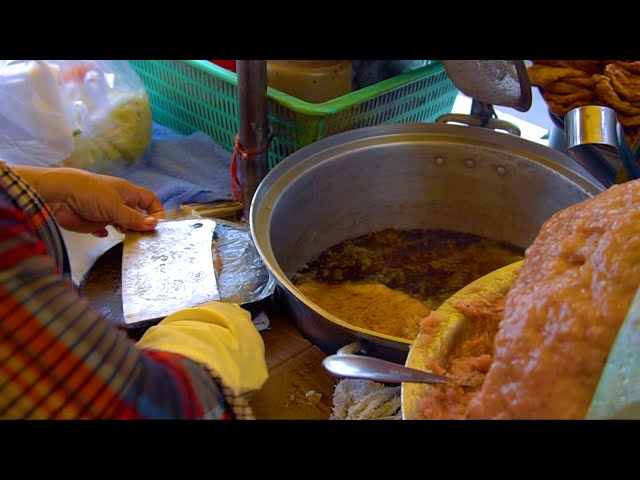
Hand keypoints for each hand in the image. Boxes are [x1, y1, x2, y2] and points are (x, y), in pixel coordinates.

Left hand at [13, 166, 163, 233]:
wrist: (58, 195)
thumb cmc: (89, 193)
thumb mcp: (115, 206)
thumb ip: (134, 218)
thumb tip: (154, 224)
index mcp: (127, 192)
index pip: (149, 200)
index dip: (156, 211)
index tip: (157, 226)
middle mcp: (119, 201)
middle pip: (138, 214)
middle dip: (142, 225)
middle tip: (145, 238)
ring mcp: (107, 212)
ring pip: (123, 223)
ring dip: (127, 231)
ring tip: (129, 240)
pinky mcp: (94, 221)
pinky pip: (106, 229)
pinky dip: (107, 233)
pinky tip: (105, 234)